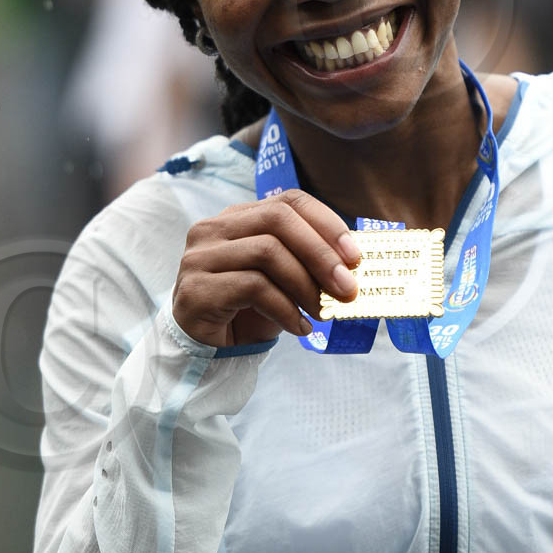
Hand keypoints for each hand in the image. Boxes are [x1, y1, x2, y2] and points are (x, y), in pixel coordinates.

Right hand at [172, 189, 361, 347]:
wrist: (210, 350)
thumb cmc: (251, 309)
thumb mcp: (284, 279)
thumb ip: (309, 262)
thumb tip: (353, 263)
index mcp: (239, 217)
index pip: (289, 201)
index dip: (327, 224)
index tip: (355, 256)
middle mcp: (214, 228)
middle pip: (278, 221)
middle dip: (320, 254)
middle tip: (347, 288)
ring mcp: (200, 257)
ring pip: (267, 252)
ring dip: (305, 285)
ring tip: (323, 313)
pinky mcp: (197, 289)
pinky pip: (253, 287)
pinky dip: (285, 309)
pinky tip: (299, 328)